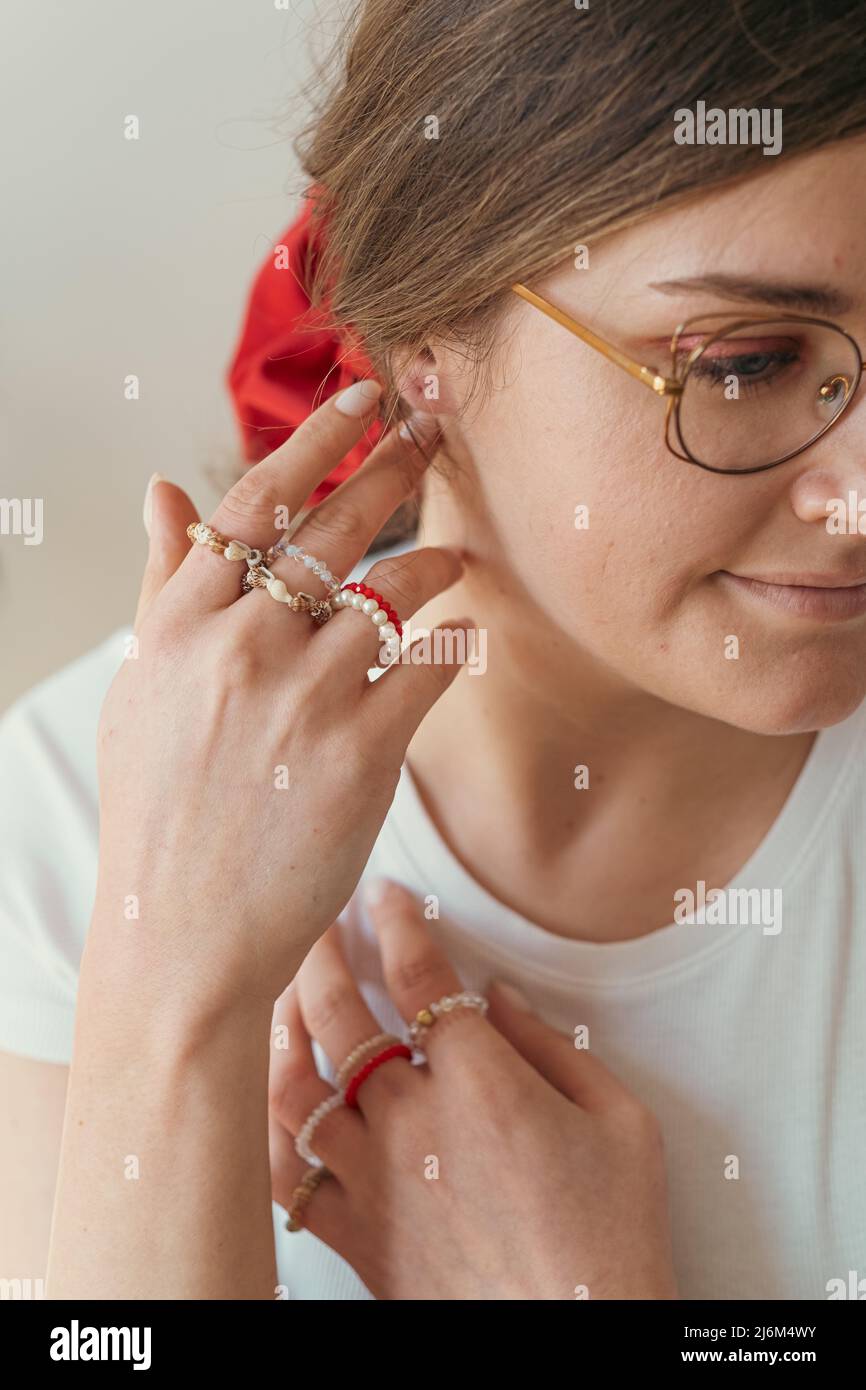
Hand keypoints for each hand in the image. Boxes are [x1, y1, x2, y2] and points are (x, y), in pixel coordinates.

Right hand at [93, 384, 468, 1008]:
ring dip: (436, 559)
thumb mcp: (141, 688)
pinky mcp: (365, 752)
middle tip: (432, 435)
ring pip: (397, 589)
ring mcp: (307, 696)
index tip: (361, 399)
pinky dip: (456, 642)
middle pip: (336, 526)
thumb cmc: (157, 810)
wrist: (182, 930)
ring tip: (457, 553)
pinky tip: (466, 633)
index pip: (257, 499)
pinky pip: (431, 666)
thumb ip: (163, 585)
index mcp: (183, 623)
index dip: (318, 438)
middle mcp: (245, 645)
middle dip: (394, 467)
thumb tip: (163, 492)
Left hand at [268, 881, 678, 1299]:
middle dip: (320, 954)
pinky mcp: (353, 1234)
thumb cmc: (611, 1238)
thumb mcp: (622, 1124)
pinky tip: (267, 1099)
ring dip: (281, 1030)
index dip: (397, 922)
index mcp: (480, 1081)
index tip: (385, 896)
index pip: (421, 974)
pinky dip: (265, 1129)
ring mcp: (372, 1178)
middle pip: (339, 1013)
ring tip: (280, 997)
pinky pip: (282, 1174)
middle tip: (315, 925)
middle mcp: (411, 1120)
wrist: (575, 1346)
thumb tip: (499, 1000)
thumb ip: (556, 1048)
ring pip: (293, 1086)